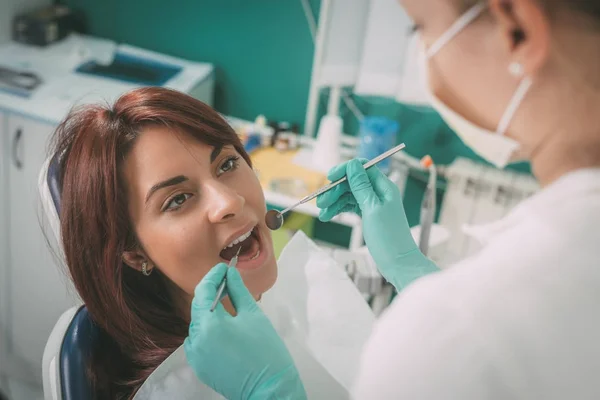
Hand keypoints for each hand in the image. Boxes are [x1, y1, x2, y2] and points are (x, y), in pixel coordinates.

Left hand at [184, 264, 306, 399]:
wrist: (268, 388)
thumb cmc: (265, 351)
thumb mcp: (253, 315)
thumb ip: (238, 291)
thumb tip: (229, 274)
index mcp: (209, 324)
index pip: (203, 291)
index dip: (213, 276)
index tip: (224, 268)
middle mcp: (196, 339)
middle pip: (199, 308)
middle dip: (212, 294)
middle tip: (228, 283)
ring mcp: (195, 355)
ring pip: (198, 324)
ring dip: (210, 314)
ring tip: (229, 309)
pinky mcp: (199, 366)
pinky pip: (199, 341)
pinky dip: (208, 332)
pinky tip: (225, 331)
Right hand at [317, 159, 437, 289]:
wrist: (398, 263)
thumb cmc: (389, 238)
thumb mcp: (372, 208)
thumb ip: (361, 186)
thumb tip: (353, 164)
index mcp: (384, 187)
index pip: (362, 168)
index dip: (345, 170)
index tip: (329, 177)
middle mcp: (379, 193)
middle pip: (353, 182)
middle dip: (335, 190)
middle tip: (321, 202)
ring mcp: (373, 204)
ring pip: (349, 195)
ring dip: (334, 201)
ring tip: (322, 213)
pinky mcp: (368, 214)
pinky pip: (351, 206)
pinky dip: (339, 209)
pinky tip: (328, 216)